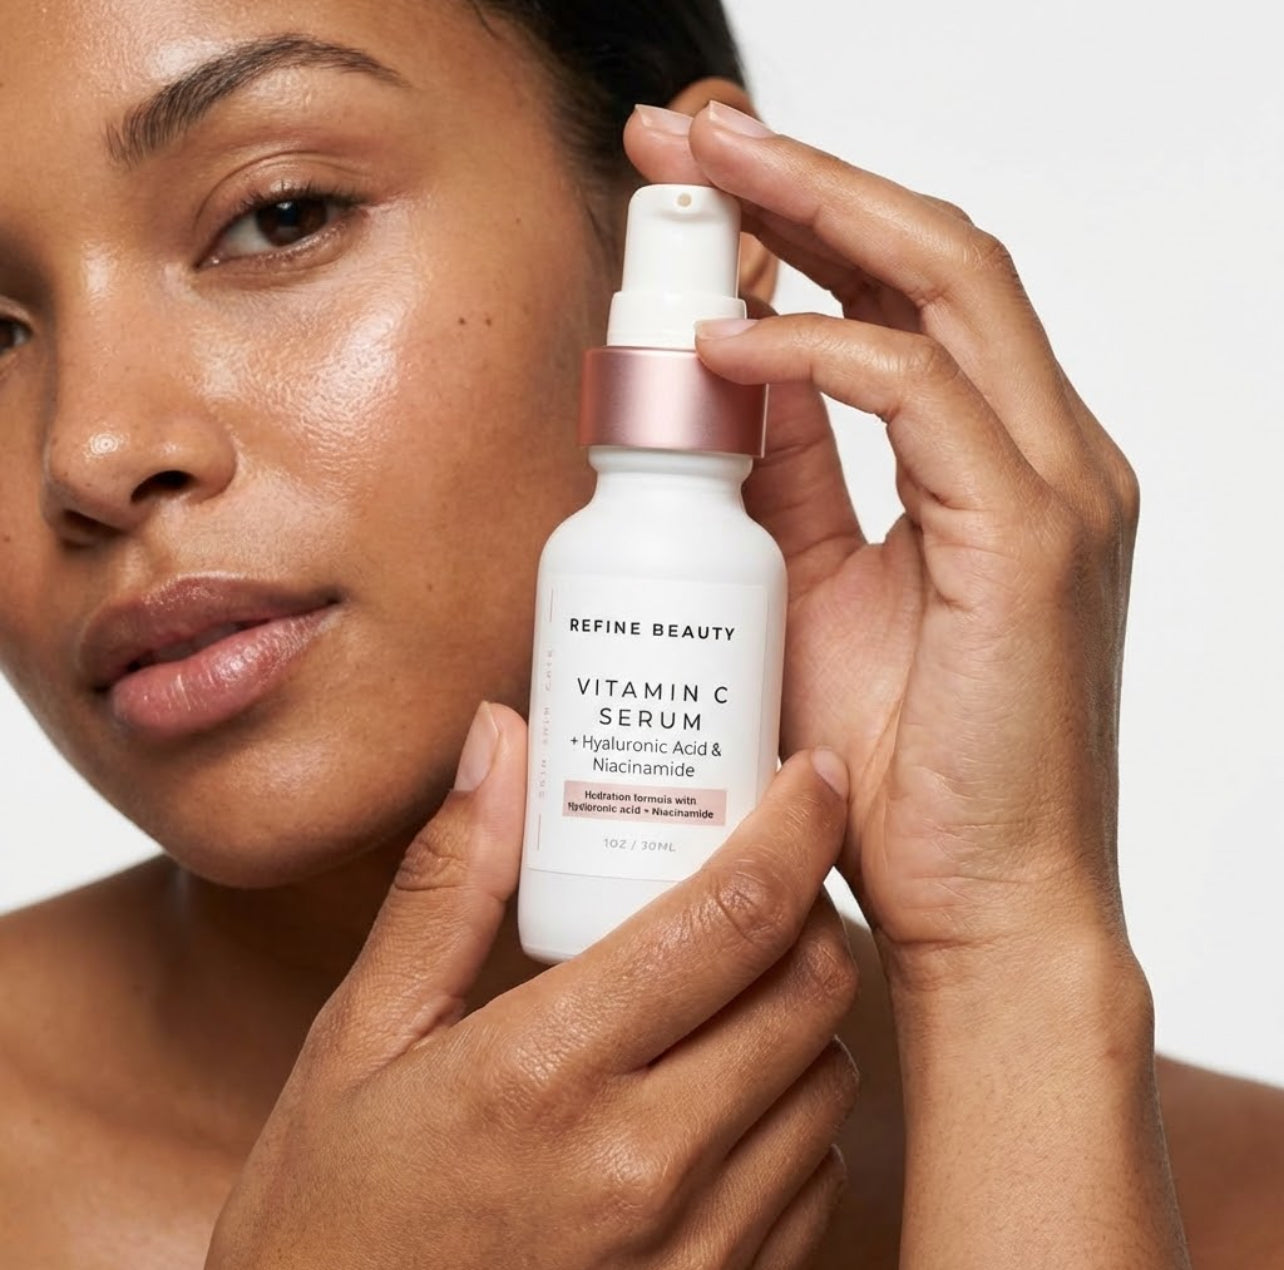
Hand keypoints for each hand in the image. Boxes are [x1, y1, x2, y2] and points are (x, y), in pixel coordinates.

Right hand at [206, 703, 858, 1269]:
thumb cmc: (332, 1214)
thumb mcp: (361, 1039)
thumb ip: (448, 884)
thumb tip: (500, 739)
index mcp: (546, 1071)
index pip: (730, 916)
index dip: (795, 827)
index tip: (810, 774)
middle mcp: (641, 1163)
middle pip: (809, 990)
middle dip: (810, 908)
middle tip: (767, 874)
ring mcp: (691, 1250)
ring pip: (827, 1082)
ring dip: (803, 1012)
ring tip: (734, 983)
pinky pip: (813, 1180)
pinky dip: (793, 1111)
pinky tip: (723, 1091)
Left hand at [626, 102, 1140, 987]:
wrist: (980, 912)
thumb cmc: (901, 774)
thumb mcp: (816, 596)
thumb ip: (788, 482)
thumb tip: (724, 386)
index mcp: (996, 466)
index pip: (908, 294)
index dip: (806, 216)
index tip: (695, 181)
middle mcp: (1044, 452)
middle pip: (931, 253)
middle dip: (802, 175)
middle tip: (686, 127)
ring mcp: (1055, 487)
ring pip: (945, 283)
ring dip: (814, 211)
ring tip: (699, 169)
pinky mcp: (1037, 540)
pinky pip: (922, 394)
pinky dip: (821, 348)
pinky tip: (727, 343)